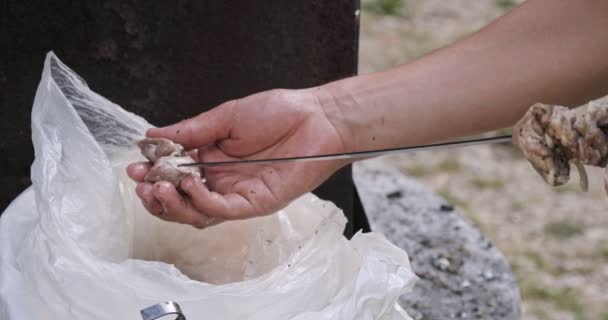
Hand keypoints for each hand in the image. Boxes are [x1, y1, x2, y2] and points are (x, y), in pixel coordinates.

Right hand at [126, 88, 348, 227]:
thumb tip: (151, 136)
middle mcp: (221, 179)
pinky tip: (189, 186)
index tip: (135, 165)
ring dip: (174, 204)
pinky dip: (201, 202)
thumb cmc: (278, 112)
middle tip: (142, 183)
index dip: (153, 172)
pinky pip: (222, 211)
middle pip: (181, 199)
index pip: (175, 173)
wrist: (317, 118)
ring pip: (197, 212)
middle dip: (157, 195)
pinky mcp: (255, 203)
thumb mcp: (227, 116)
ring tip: (160, 187)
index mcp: (212, 157)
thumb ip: (191, 131)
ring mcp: (237, 194)